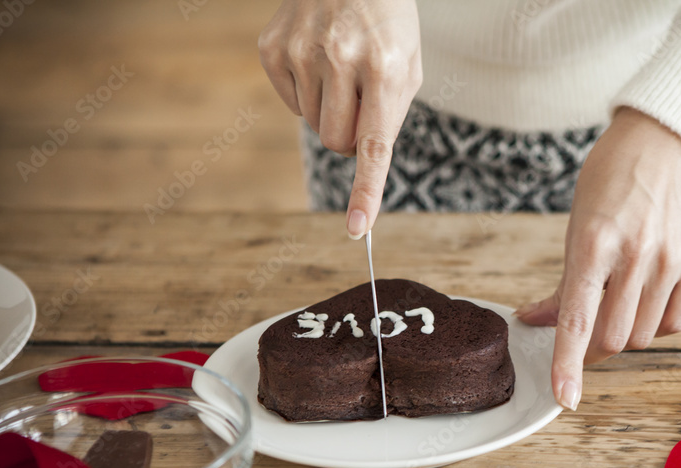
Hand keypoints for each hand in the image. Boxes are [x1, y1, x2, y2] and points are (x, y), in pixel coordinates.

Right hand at [259, 0, 422, 238]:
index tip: (356, 228)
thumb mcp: (408, 66)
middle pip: (336, 143)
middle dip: (348, 136)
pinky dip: (306, 93)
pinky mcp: (273, 48)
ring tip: (340, 70)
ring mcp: (302, 50)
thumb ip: (389, 118)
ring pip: (313, 125)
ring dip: (329, 110)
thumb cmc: (387, 26)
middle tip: (359, 102)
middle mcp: (342, 59)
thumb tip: (359, 165)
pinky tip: (317, 60)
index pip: (373, 145)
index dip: (365, 191)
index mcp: (386, 68)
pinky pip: (290, 103)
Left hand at [515, 107, 680, 410]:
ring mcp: (672, 259)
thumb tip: (532, 322)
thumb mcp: (576, 228)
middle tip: (588, 328)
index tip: (565, 397)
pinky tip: (647, 293)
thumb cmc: (608, 185)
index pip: (578, 320)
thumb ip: (561, 285)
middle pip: (613, 339)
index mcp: (594, 244)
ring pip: (643, 336)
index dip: (569, 364)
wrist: (660, 146)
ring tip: (620, 298)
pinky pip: (674, 322)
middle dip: (594, 347)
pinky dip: (655, 322)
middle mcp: (636, 254)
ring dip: (625, 332)